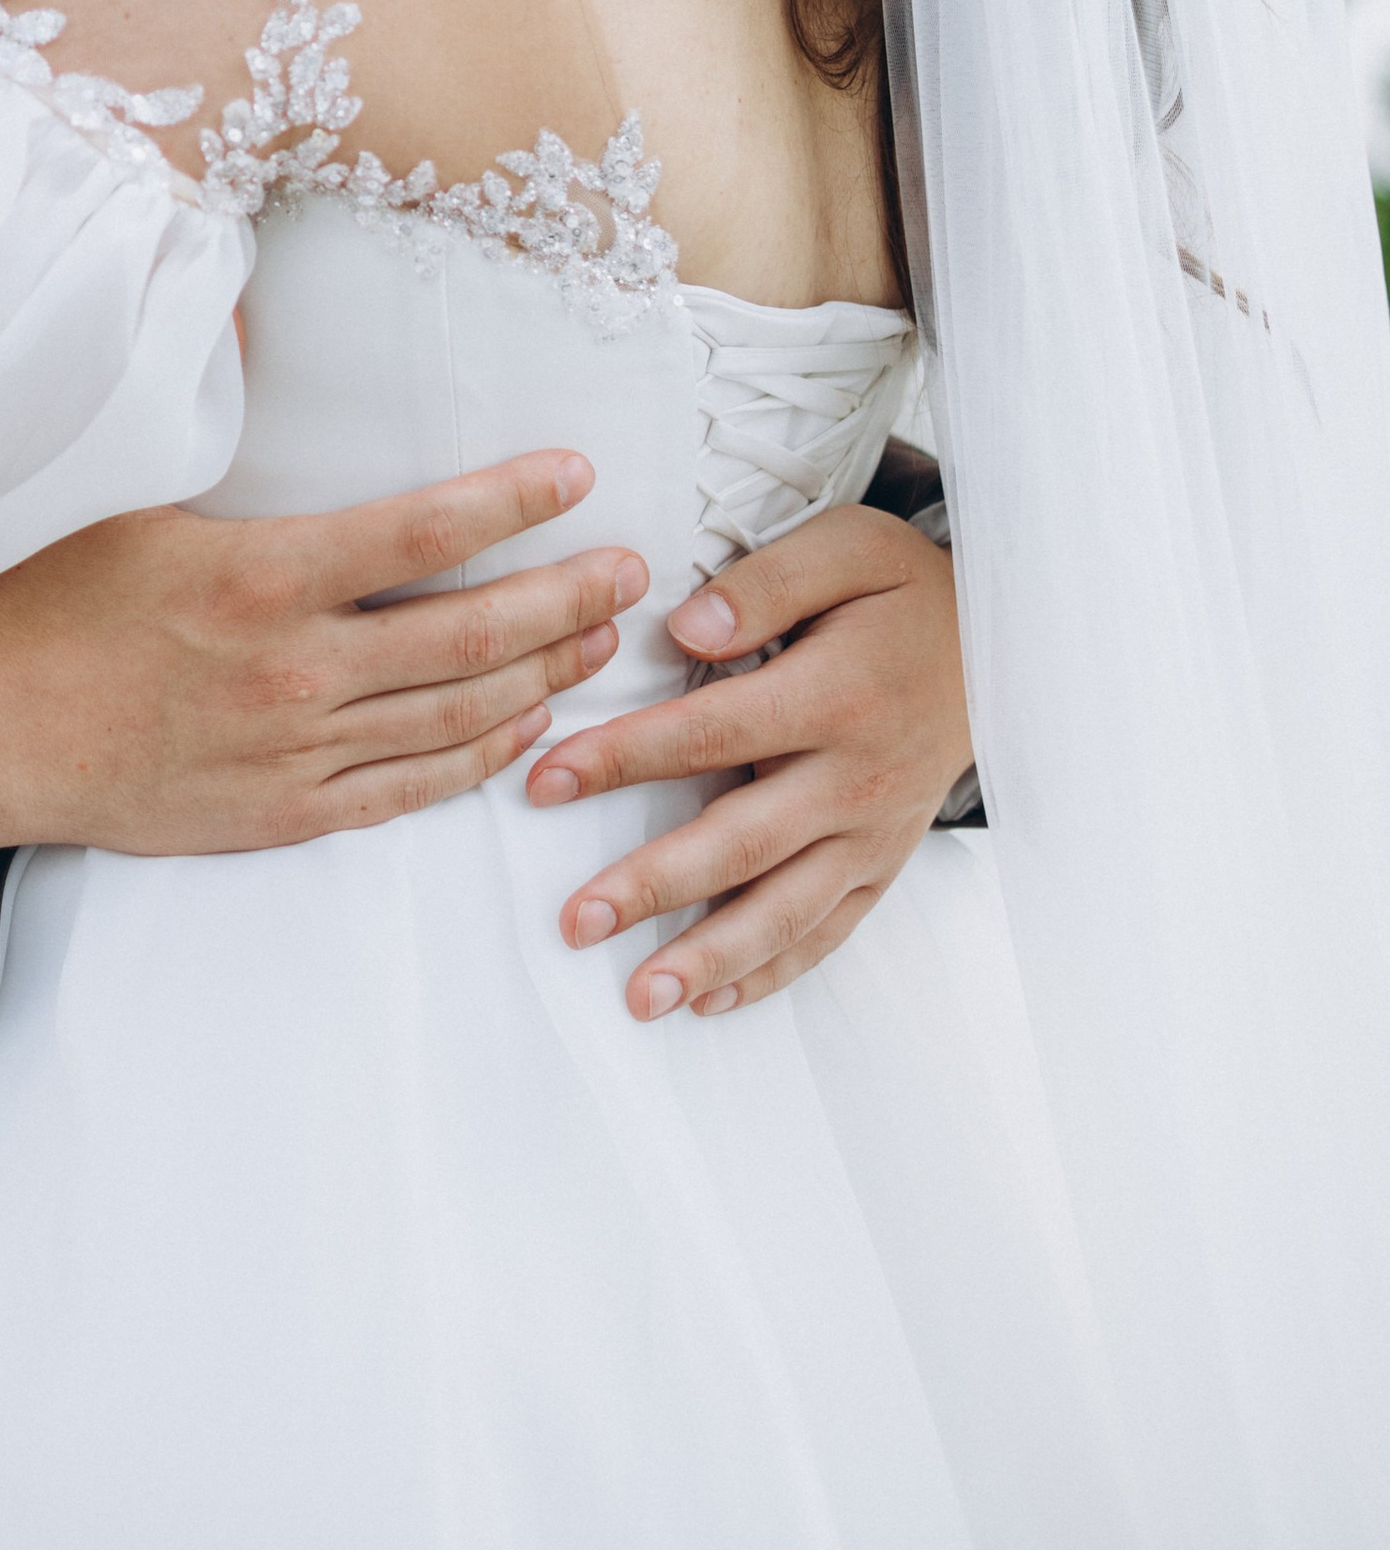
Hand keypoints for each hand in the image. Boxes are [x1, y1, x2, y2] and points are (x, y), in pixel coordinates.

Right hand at [0, 450, 647, 857]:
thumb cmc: (47, 598)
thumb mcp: (125, 490)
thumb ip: (204, 405)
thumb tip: (241, 299)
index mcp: (260, 577)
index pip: (423, 534)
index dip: (512, 502)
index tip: (575, 473)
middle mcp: (293, 669)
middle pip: (470, 635)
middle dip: (566, 596)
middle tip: (631, 567)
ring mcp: (295, 751)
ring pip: (456, 717)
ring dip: (544, 674)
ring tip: (601, 637)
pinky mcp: (284, 814)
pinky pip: (410, 790)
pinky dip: (480, 758)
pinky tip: (525, 727)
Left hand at [526, 507, 970, 1023]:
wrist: (1002, 650)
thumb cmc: (902, 593)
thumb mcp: (849, 547)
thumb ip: (765, 584)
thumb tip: (685, 627)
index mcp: (837, 694)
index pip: (713, 733)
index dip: (627, 758)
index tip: (548, 782)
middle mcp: (856, 778)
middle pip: (743, 842)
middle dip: (655, 886)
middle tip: (578, 921)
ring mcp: (873, 833)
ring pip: (786, 909)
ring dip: (710, 958)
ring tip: (640, 997)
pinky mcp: (883, 865)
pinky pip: (827, 931)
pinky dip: (772, 973)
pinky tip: (712, 1002)